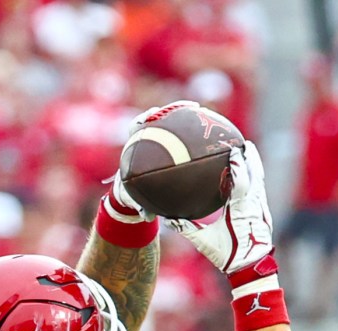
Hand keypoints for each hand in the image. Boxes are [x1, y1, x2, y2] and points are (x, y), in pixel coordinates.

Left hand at [102, 100, 202, 225]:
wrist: (131, 191)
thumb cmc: (130, 194)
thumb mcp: (133, 200)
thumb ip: (140, 206)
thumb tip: (147, 216)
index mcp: (134, 146)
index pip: (137, 125)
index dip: (145, 118)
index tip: (154, 114)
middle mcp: (145, 138)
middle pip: (158, 116)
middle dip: (172, 109)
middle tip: (188, 107)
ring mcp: (156, 138)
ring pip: (171, 121)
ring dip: (185, 114)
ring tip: (200, 111)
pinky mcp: (166, 143)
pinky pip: (180, 135)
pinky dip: (192, 134)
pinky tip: (207, 135)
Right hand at [169, 140, 273, 275]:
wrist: (251, 270)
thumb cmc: (228, 257)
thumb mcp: (205, 243)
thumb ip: (187, 229)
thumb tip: (168, 219)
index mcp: (241, 209)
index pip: (241, 181)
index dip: (238, 164)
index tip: (234, 148)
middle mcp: (254, 206)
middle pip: (256, 175)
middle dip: (251, 158)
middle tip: (245, 143)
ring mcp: (261, 209)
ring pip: (260, 181)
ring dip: (255, 166)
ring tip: (250, 153)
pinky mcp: (264, 214)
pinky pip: (260, 191)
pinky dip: (255, 179)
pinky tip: (251, 175)